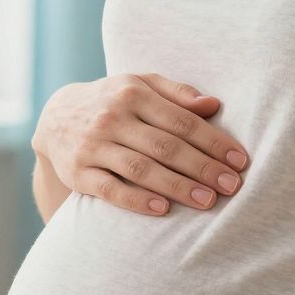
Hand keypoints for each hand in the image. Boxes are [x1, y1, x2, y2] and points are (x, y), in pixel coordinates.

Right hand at [35, 74, 248, 216]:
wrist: (55, 117)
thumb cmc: (113, 101)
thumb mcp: (140, 85)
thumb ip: (177, 93)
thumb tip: (214, 104)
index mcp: (133, 93)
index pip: (181, 120)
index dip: (213, 141)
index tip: (239, 160)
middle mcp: (112, 117)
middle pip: (165, 146)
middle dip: (202, 167)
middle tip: (231, 186)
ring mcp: (93, 146)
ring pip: (140, 168)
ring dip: (177, 186)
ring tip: (207, 201)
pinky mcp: (78, 172)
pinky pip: (110, 190)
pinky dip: (136, 200)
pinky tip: (163, 209)